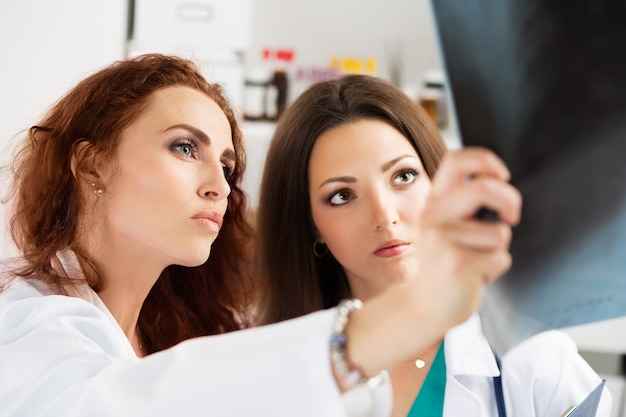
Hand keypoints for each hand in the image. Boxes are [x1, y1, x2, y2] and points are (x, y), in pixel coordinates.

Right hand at [415, 146, 521, 327]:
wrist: (422, 305)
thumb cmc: (442, 263)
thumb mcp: (444, 225)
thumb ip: (462, 202)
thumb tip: (499, 180)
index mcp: (432, 202)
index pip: (456, 160)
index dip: (485, 160)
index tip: (502, 175)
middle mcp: (434, 217)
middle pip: (484, 188)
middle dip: (510, 200)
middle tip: (512, 216)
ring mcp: (444, 241)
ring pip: (500, 233)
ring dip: (497, 250)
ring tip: (476, 261)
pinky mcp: (459, 265)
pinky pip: (501, 259)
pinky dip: (496, 270)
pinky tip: (474, 277)